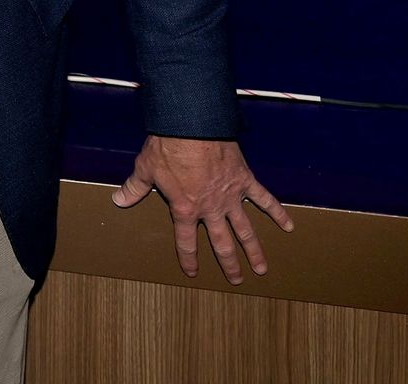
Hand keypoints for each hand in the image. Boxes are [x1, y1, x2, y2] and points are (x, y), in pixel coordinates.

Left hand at [112, 135, 293, 283]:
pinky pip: (264, 199)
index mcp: (184, 208)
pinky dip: (277, 212)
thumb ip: (133, 188)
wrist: (192, 126)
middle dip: (228, 263)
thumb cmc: (166, 148)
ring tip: (262, 269)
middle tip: (237, 280)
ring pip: (245, 229)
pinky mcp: (244, 180)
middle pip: (221, 243)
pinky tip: (289, 226)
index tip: (193, 272)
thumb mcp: (145, 169)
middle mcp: (210, 208)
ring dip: (254, 250)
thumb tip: (118, 200)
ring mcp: (230, 196)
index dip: (188, 258)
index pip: (186, 241)